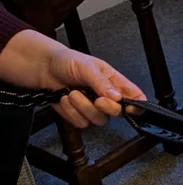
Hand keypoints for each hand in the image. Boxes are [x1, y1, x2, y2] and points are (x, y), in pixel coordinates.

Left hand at [0, 30, 145, 128]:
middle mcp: (106, 97)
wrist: (43, 69)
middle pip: (117, 113)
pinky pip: (80, 123)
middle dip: (106, 107)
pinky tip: (65, 99)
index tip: (129, 108)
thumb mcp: (88, 67)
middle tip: (96, 99)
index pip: (135, 96)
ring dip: (83, 107)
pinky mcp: (78, 116)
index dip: (137, 105)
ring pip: (98, 120)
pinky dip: (70, 112)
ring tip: (72, 93)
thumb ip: (103, 83)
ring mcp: (92, 108)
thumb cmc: (67, 62)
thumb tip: (118, 97)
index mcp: (115, 82)